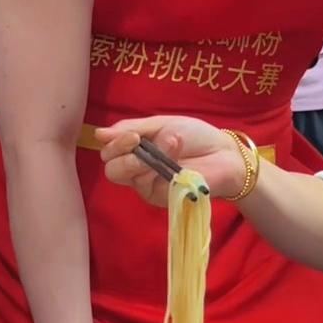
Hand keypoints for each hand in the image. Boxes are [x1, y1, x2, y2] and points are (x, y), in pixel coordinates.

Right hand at [96, 116, 247, 206]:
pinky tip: (176, 158)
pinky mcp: (160, 198)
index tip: (132, 134)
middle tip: (138, 141)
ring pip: (125, 177)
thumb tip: (98, 133)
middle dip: (121, 153)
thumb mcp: (162, 125)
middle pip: (111, 169)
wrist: (223, 153)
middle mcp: (137, 170)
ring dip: (144, 157)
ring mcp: (148, 186)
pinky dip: (158, 168)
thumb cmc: (195, 136)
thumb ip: (132, 129)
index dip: (114, 143)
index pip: (109, 151)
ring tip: (171, 143)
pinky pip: (146, 186)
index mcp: (135, 149)